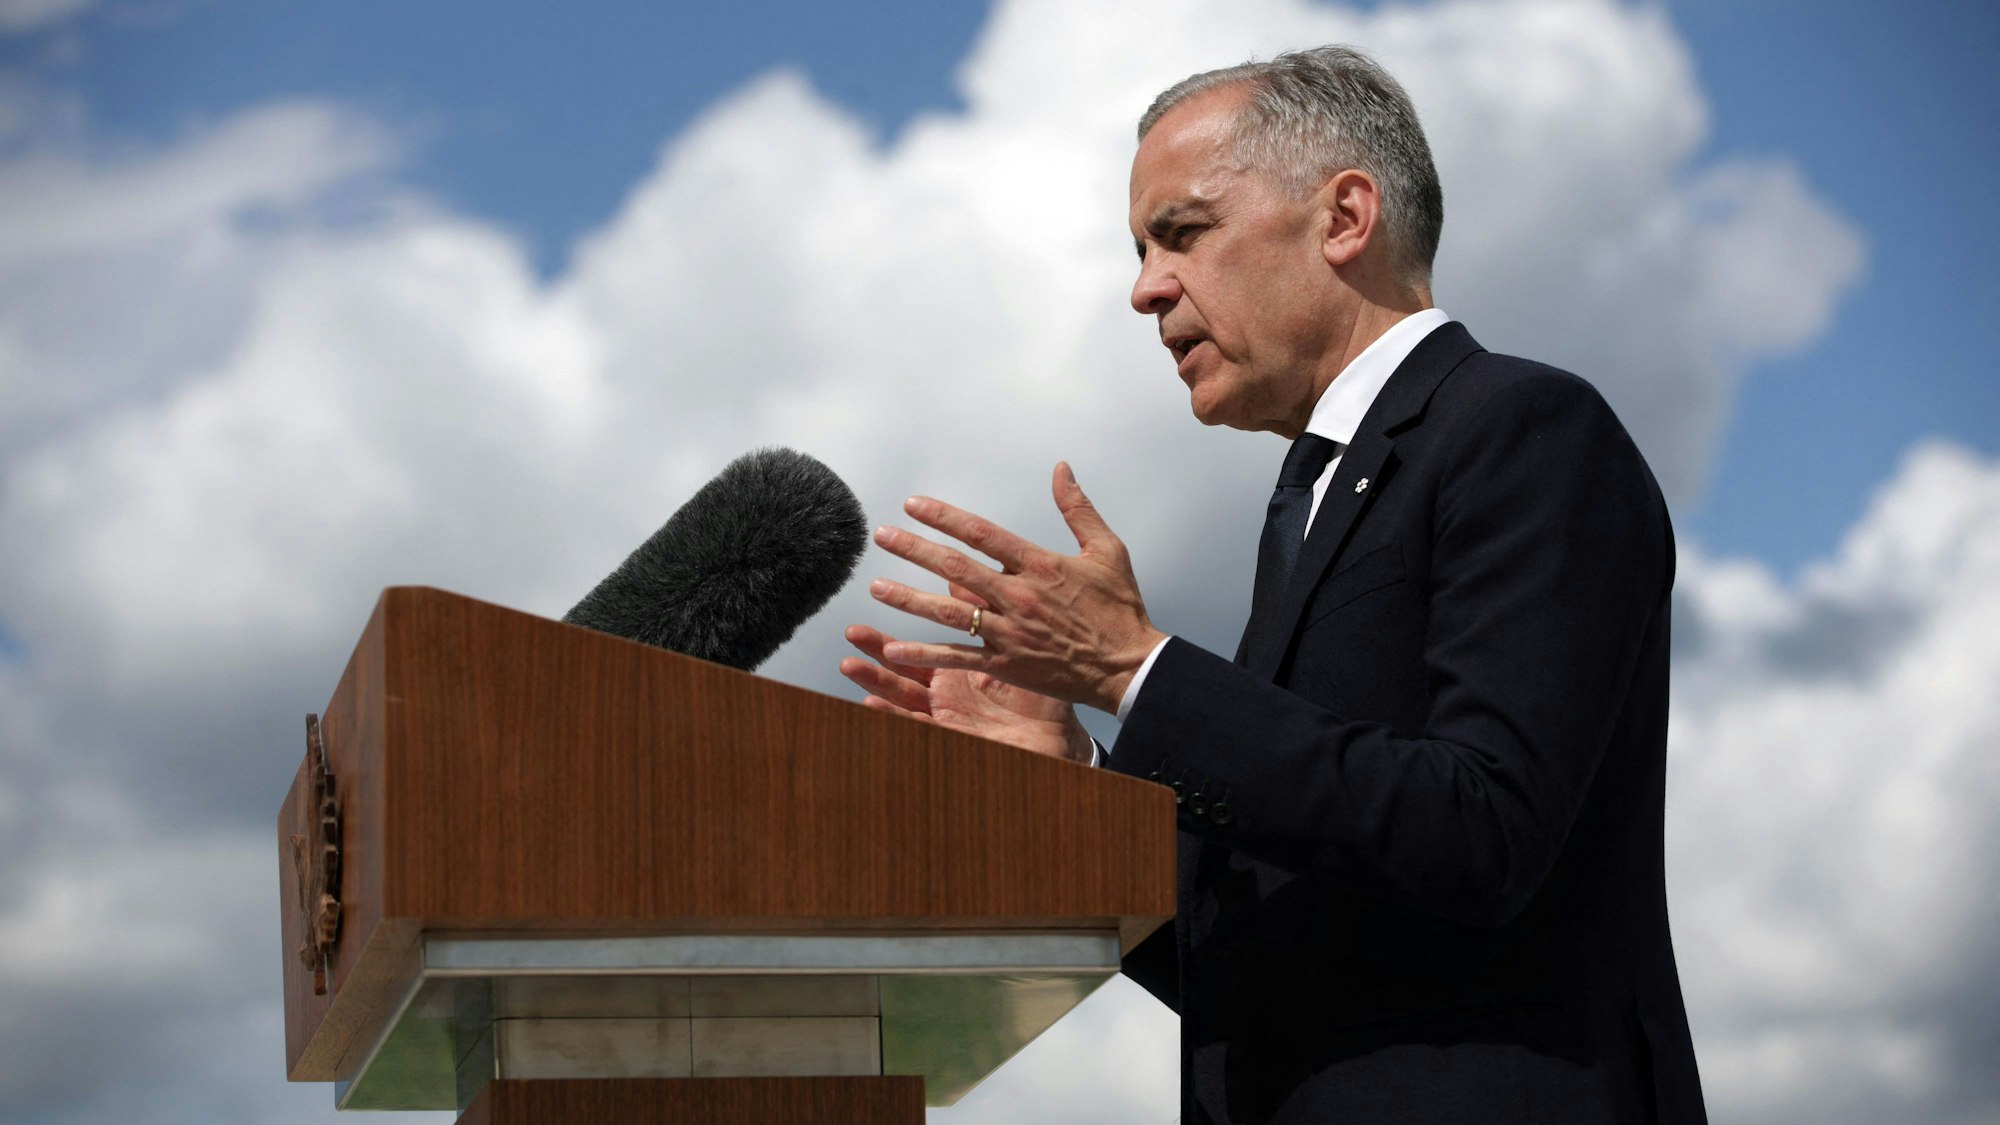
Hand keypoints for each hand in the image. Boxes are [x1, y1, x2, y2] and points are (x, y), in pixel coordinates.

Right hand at [840, 606, 1093, 763]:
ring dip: (877, 681)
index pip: (917, 649)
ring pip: (903, 698)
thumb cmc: (1041, 698)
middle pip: (902, 671)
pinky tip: (873, 707)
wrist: (1058, 739)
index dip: (892, 633)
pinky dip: (896, 718)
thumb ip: (989, 617)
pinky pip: (921, 728)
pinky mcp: (954, 737)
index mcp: (958, 671)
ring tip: (850, 664)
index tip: (878, 601)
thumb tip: (967, 580)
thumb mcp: (1013, 651)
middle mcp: (947, 693)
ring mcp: (949, 716)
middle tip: (852, 632)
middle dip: (875, 652)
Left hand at [863, 462, 1166, 714]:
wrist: (1130, 667)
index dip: (944, 517)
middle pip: (955, 567)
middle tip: (882, 536)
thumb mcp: (1107, 550)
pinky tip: (894, 649)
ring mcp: (1010, 633)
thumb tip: (1061, 468)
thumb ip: (1078, 508)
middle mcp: (1019, 597)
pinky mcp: (1008, 664)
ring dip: (909, 599)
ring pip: (948, 612)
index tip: (914, 505)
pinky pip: (958, 657)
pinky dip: (925, 654)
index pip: (981, 533)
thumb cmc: (1120, 609)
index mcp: (1040, 565)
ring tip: (876, 587)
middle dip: (914, 550)